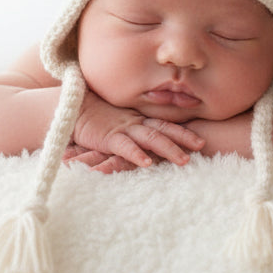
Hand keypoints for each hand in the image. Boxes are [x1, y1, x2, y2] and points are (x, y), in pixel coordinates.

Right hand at [66, 94, 204, 170]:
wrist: (70, 108)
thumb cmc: (93, 117)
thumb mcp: (117, 123)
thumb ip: (131, 130)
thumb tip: (148, 143)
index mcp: (137, 120)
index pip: (164, 125)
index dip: (183, 131)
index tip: (200, 140)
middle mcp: (134, 123)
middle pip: (163, 130)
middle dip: (184, 138)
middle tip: (202, 146)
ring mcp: (122, 130)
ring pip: (150, 138)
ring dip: (168, 149)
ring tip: (183, 160)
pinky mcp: (108, 138)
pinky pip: (125, 147)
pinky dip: (136, 154)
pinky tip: (147, 163)